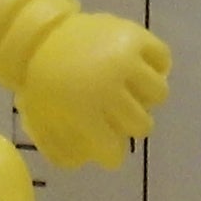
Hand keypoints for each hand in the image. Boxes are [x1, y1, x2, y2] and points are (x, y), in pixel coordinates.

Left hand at [16, 12, 170, 168]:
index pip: (114, 152)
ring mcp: (125, 60)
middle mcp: (109, 87)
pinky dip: (156, 66)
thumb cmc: (41, 84)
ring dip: (146, 97)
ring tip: (131, 91)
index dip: (111, 155)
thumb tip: (86, 164)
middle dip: (129, 126)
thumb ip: (60, 151)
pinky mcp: (135, 36)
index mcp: (84, 110)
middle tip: (118, 115)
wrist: (38, 36)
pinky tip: (140, 70)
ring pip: (159, 93)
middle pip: (142, 125)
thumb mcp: (40, 122)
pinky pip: (163, 59)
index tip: (108, 148)